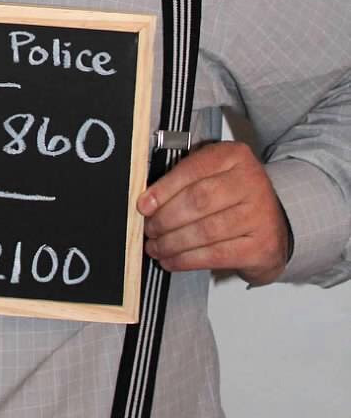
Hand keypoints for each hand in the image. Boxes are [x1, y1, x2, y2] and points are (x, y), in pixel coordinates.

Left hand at [138, 140, 289, 284]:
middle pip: (198, 201)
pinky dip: (187, 260)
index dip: (164, 189)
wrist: (273, 226)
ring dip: (172, 242)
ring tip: (155, 247)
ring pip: (205, 231)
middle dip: (166, 218)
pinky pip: (216, 255)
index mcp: (235, 156)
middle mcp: (252, 182)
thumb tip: (148, 201)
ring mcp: (260, 216)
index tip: (143, 205)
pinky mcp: (262, 247)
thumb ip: (185, 178)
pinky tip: (172, 260)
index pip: (193, 169)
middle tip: (149, 229)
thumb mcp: (214, 173)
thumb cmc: (233, 197)